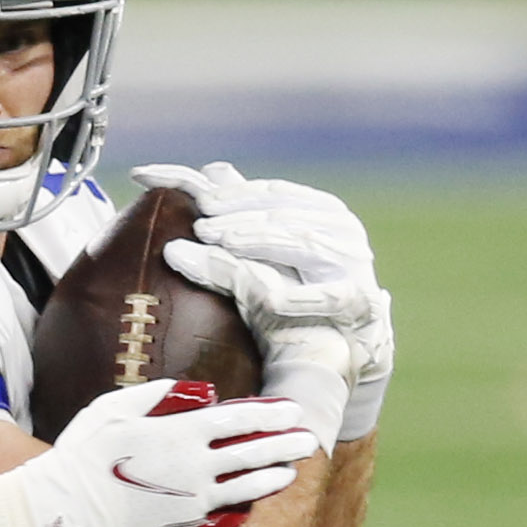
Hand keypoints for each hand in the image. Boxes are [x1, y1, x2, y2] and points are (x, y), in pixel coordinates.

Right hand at [0, 378, 317, 526]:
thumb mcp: (113, 407)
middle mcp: (195, 468)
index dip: (271, 414)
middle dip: (284, 444)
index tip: (293, 411)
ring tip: (289, 473)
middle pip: (253, 453)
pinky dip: (240, 512)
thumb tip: (203, 393)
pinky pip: (223, 521)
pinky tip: (250, 508)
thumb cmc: (79, 455)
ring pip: (246, 489)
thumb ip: (161, 394)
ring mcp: (193, 504)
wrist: (59, 512)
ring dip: (271, 478)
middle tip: (307, 440)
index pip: (240, 420)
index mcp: (181, 433)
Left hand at [135, 160, 393, 438]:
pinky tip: (268, 297)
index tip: (168, 185)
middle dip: (236, 215)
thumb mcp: (263, 258)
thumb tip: (210, 172)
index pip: (268, 192)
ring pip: (302, 244)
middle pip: (281, 214)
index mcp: (319, 211)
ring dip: (259, 240)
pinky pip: (325, 298)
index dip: (222, 190)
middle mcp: (338, 230)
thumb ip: (243, 217)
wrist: (336, 354)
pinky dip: (297, 297)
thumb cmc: (292, 302)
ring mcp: (350, 264)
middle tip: (199, 222)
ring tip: (220, 240)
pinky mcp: (357, 304)